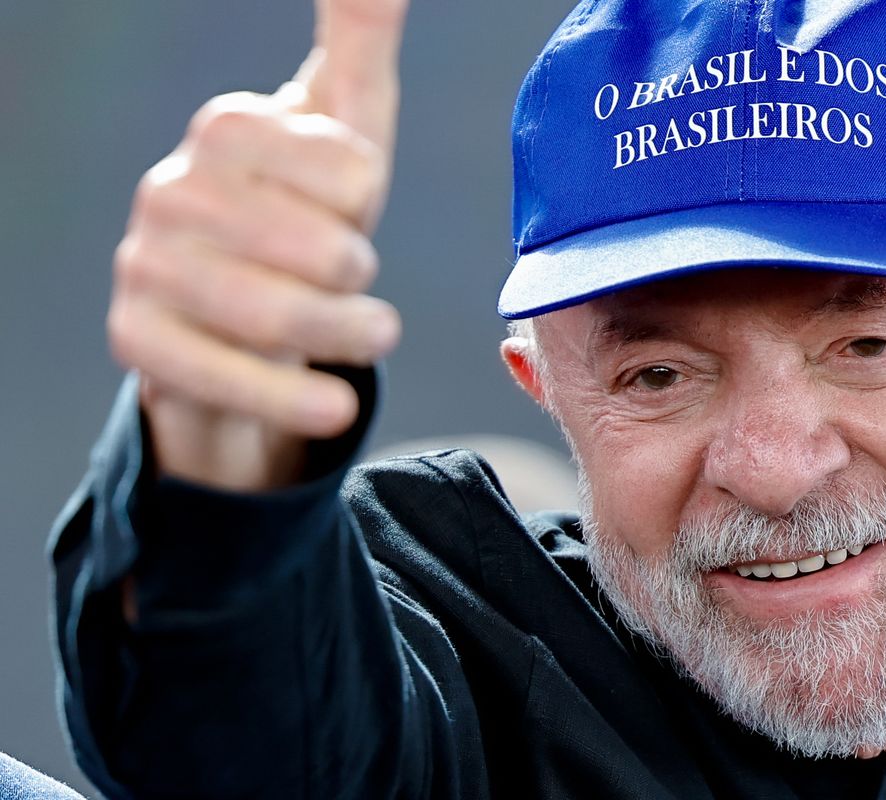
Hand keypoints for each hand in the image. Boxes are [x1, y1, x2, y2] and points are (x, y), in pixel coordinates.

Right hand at [107, 0, 408, 490]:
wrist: (243, 310)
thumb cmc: (308, 205)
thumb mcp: (346, 123)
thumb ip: (360, 35)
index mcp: (227, 129)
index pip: (352, 170)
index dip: (366, 198)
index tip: (345, 201)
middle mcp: (170, 190)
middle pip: (326, 253)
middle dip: (359, 276)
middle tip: (354, 278)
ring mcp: (146, 267)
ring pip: (284, 320)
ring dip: (349, 337)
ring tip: (370, 332)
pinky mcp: (138, 343)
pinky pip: (231, 381)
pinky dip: (297, 400)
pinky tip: (333, 403)